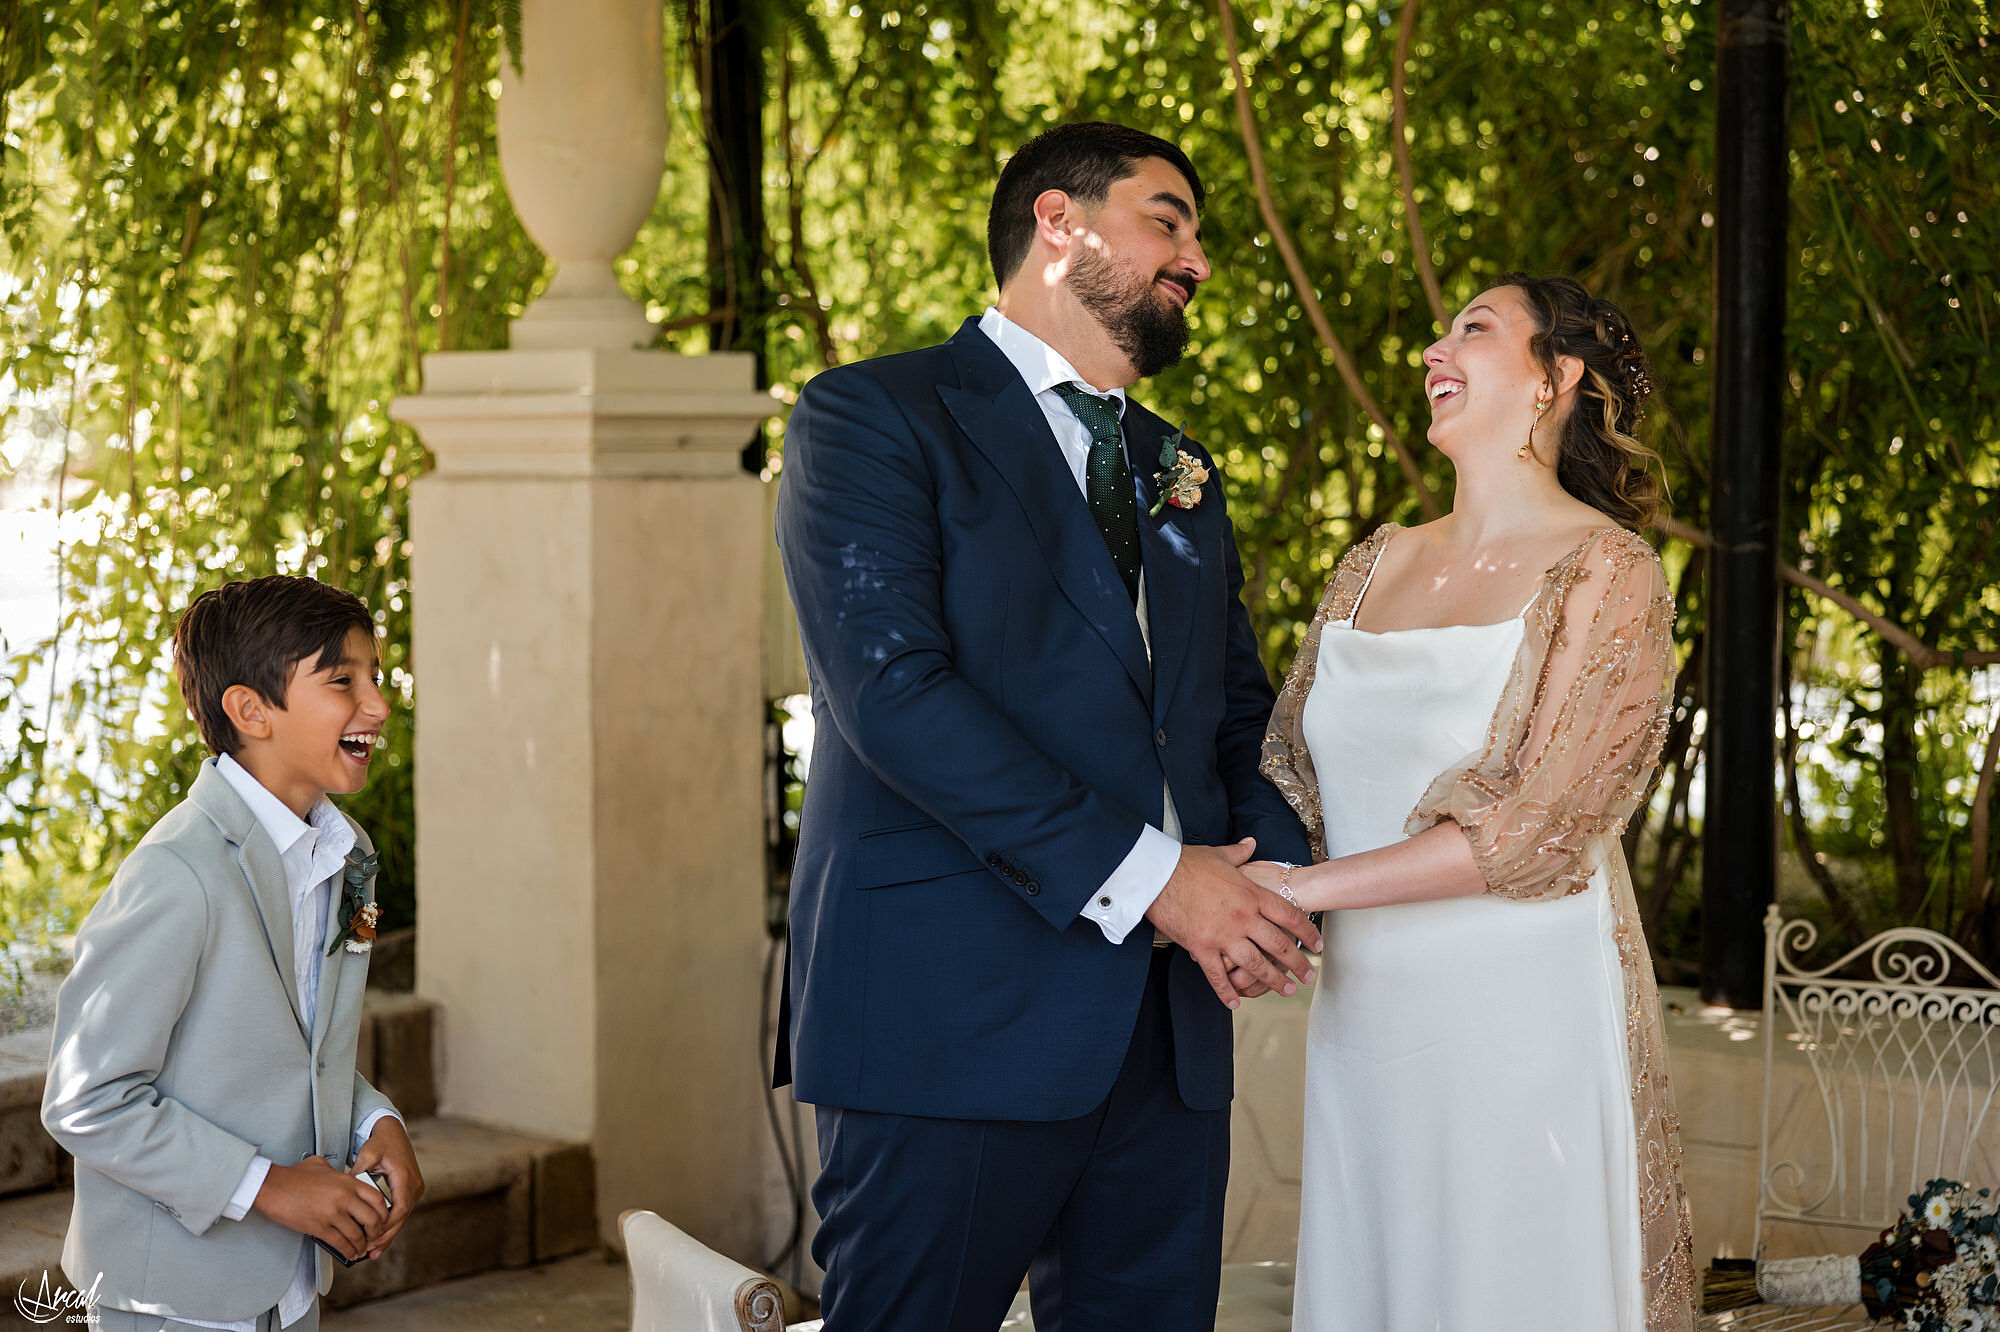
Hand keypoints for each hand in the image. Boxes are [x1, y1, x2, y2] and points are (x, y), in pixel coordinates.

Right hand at [252, 1154, 390, 1261]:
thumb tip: (344, 1177)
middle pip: (372, 1219)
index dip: (383, 1212)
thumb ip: (337, 1172)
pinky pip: (340, 1243)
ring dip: (362, 1245)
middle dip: (376, 1232)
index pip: (377, 1199)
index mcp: (347, 1182)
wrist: (272, 1187)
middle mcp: (344, 1198)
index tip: (382, 1219)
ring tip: (362, 1249)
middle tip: (374, 1237)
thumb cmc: (293, 1176)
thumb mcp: (321, 1165)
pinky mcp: (319, 1227)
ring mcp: (332, 1214)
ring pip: (357, 1234)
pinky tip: (349, 1253)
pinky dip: (347, 1251)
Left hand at [350, 1117, 424, 1258]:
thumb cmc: (381, 1143)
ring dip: (388, 1235)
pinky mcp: (410, 1191)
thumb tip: (348, 1190)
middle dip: (385, 1236)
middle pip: (402, 1218)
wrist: (394, 1133)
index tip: (370, 1236)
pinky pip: (401, 1213)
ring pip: (402, 1218)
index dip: (386, 1224)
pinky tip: (379, 1242)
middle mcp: (414, 1185)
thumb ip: (359, 1171)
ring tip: (372, 1252)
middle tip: (368, 1251)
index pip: (400, 1207)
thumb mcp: (368, 1153)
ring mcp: (414, 1189)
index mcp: (404, 1177)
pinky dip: (390, 1227)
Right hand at [1145, 839, 1320, 1009]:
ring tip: (1287, 991)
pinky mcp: (1201, 947)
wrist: (1157, 874)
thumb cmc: (1187, 862)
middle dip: (1298, 963)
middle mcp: (1243, 918)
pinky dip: (1227, 992)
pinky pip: (1218, 975)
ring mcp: (1223, 935)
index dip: (1307, 932)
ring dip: (1273, 980)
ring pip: (1256, 964)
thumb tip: (1251, 842)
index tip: (1318, 944)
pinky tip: (1236, 1003)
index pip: (1289, 916)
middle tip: (1309, 976)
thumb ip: (1239, 853)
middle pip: (1279, 945)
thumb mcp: (1218, 854)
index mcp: (1251, 894)